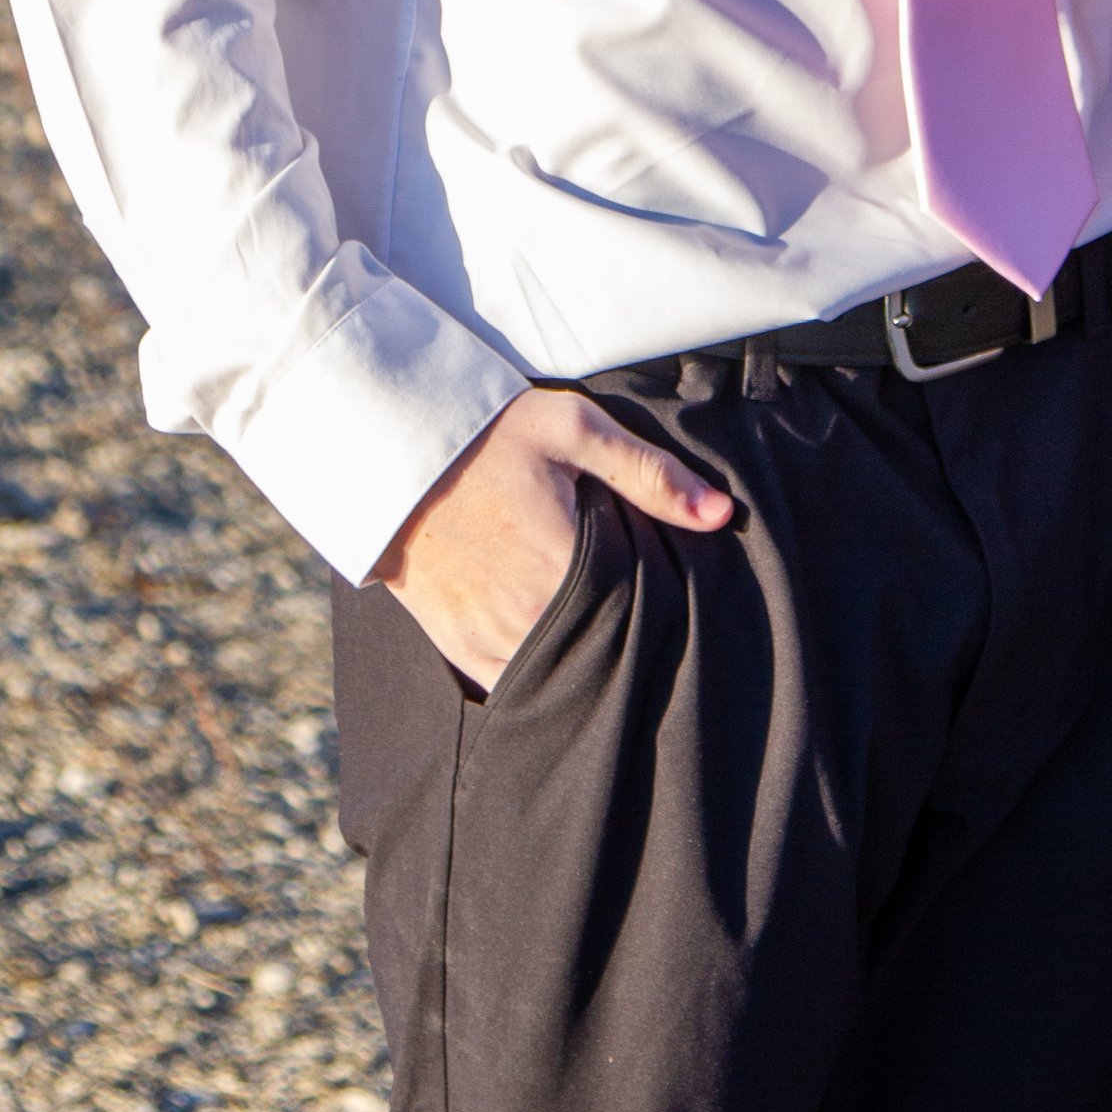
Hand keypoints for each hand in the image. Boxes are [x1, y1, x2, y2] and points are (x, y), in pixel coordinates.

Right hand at [372, 387, 731, 690]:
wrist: (391, 446)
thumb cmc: (488, 432)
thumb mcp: (574, 428)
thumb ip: (649, 473)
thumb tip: (720, 513)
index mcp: (562, 562)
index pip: (636, 615)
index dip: (663, 615)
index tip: (681, 608)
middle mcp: (524, 613)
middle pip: (599, 653)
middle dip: (627, 647)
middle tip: (653, 632)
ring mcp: (486, 637)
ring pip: (554, 678)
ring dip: (582, 668)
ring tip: (610, 647)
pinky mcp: (456, 646)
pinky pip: (507, 683)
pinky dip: (536, 678)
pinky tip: (561, 659)